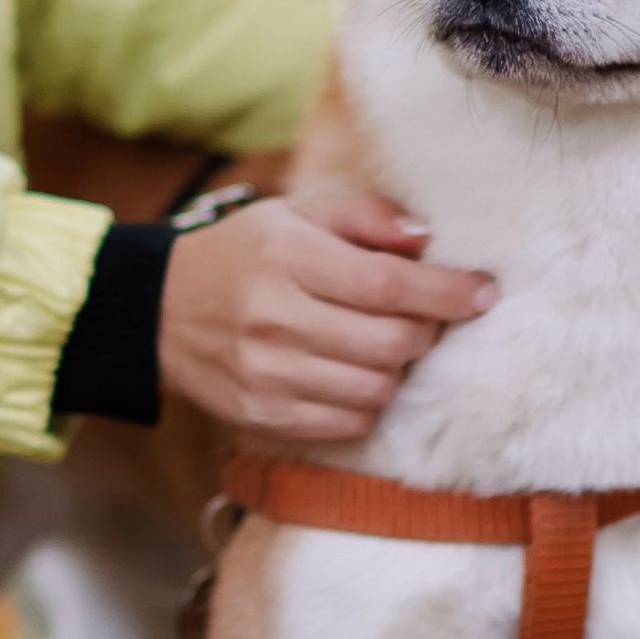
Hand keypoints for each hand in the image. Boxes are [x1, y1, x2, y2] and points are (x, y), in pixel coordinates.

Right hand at [156, 191, 493, 436]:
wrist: (156, 313)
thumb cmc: (240, 256)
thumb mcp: (293, 216)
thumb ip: (364, 219)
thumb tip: (428, 240)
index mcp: (287, 257)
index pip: (387, 284)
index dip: (446, 292)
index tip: (483, 293)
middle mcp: (275, 317)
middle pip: (392, 343)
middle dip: (426, 332)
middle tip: (423, 318)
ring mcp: (268, 374)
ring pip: (376, 388)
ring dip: (396, 369)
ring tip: (382, 345)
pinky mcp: (264, 415)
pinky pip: (349, 422)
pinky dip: (367, 402)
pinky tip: (352, 374)